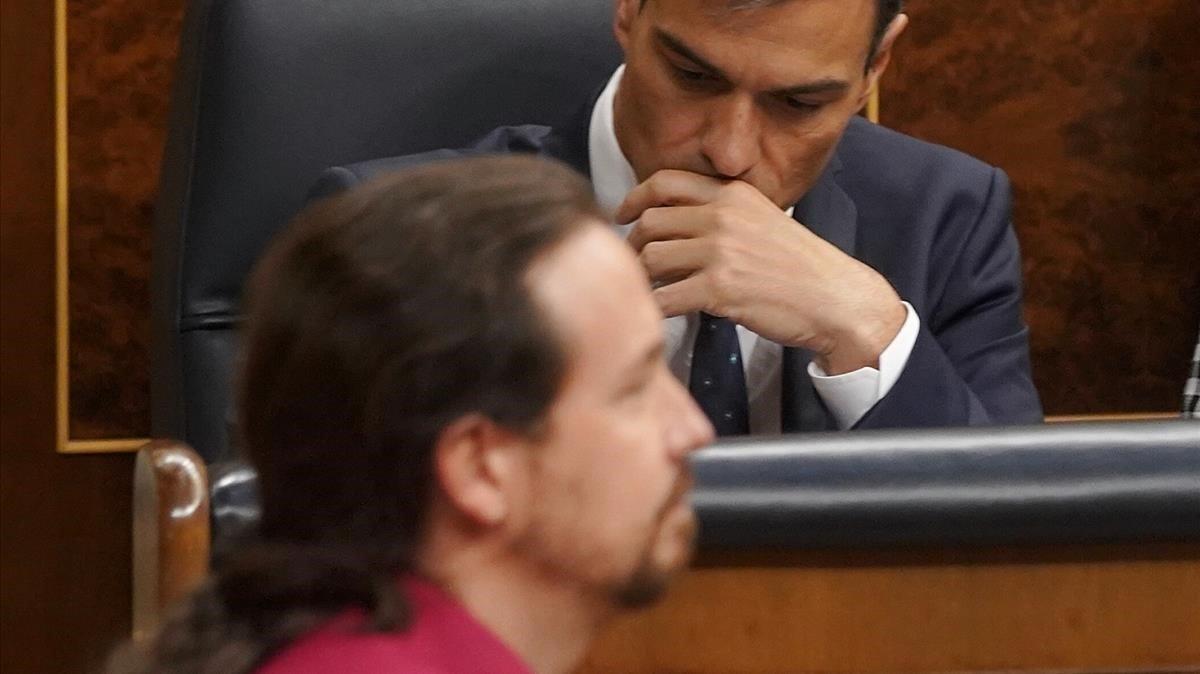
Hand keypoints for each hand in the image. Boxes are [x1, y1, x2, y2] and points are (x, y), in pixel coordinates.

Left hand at [617, 170, 905, 373]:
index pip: (664, 182)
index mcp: (732, 194)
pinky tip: (661, 313)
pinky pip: (665, 297)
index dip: (634, 198)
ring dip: (644, 277)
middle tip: (637, 263)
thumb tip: (673, 220)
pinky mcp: (719, 290)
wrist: (835, 299)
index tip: (622, 215)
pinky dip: (655, 307)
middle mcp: (723, 216)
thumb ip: (722, 212)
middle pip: (650, 222)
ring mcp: (720, 252)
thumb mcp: (762, 219)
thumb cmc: (799, 267)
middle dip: (635, 245)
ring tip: (653, 289)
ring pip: (651, 258)